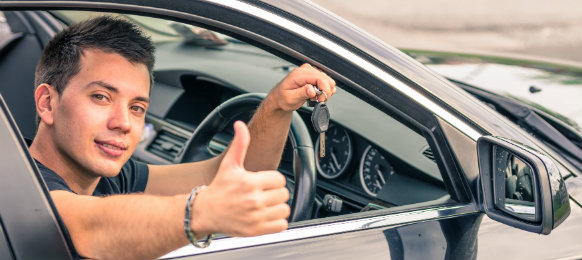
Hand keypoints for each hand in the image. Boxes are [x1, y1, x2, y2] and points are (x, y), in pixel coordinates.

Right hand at [191, 121, 289, 236]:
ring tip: (265, 205)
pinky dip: (277, 222)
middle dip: (275, 193)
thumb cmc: (219, 188)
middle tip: (263, 194)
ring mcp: (255, 217)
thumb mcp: (229, 164)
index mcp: (249, 182)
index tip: (263, 182)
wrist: (205, 212)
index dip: (273, 180)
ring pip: (284, 209)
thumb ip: (240, 144)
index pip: (280, 179)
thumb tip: (240, 125)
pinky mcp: (256, 230)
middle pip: (284, 194)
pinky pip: (281, 225)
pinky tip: (266, 216)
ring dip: (278, 207)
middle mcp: (253, 200)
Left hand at [267, 63, 335, 110]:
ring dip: (324, 92)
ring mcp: (311, 72)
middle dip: (325, 92)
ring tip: (313, 97)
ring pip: (328, 81)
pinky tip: (315, 94)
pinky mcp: (314, 76)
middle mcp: (306, 70)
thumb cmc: (283, 98)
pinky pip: (326, 83)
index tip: (321, 100)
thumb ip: (302, 93)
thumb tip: (313, 90)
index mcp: (299, 74)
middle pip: (327, 80)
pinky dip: (323, 91)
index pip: (320, 78)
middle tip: (316, 100)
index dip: (324, 90)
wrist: (280, 97)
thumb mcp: (290, 98)